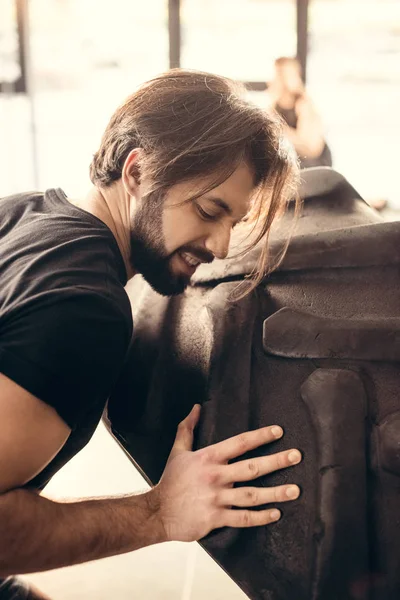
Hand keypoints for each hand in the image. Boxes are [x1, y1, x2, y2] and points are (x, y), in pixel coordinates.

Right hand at [149, 405, 301, 541]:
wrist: (157, 512)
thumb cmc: (170, 481)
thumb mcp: (178, 451)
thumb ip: (187, 428)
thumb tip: (196, 407)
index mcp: (208, 458)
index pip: (240, 443)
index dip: (260, 436)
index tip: (279, 432)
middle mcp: (215, 476)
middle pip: (252, 467)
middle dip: (277, 461)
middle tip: (296, 456)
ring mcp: (217, 498)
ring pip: (252, 495)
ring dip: (275, 493)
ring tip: (295, 490)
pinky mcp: (216, 518)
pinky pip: (243, 518)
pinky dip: (261, 517)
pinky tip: (276, 513)